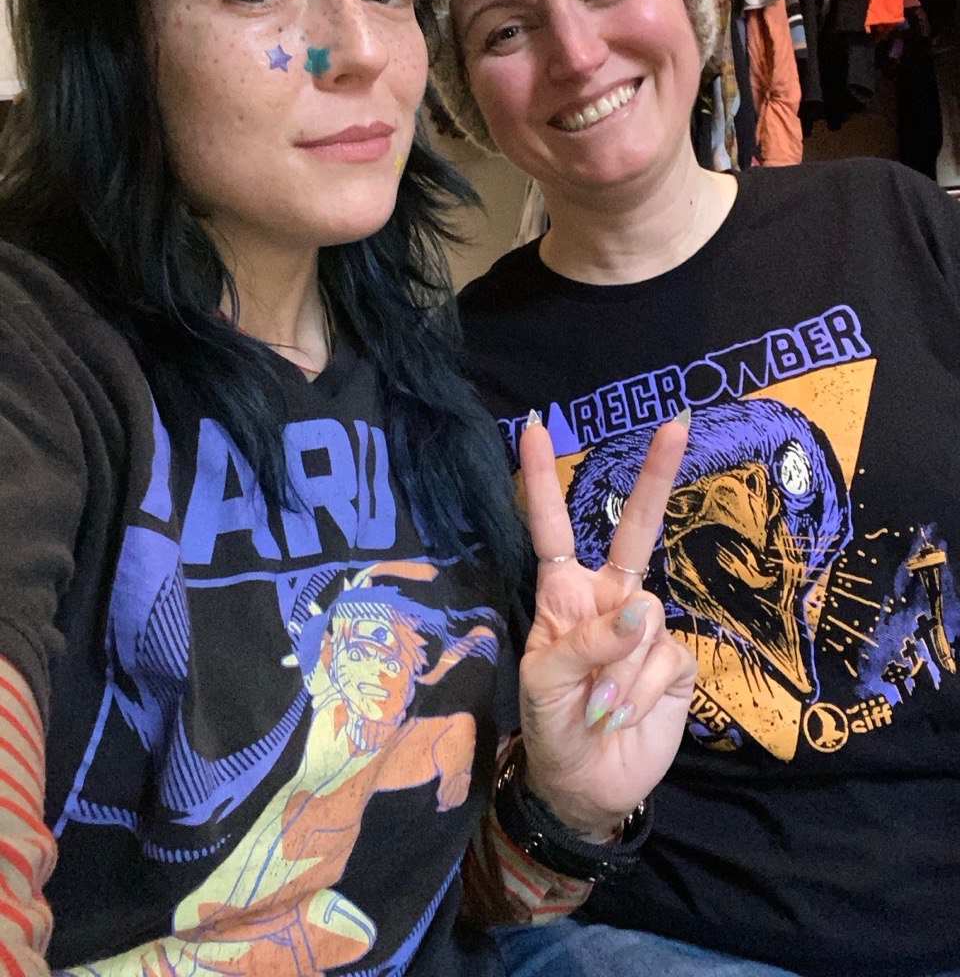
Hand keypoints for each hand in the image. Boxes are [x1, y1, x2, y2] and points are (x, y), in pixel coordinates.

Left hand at [517, 414, 695, 837]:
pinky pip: (665, 658)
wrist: (586, 784)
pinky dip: (638, 691)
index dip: (540, 481)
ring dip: (617, 674)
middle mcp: (609, 599)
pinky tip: (620, 715)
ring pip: (645, 619)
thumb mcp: (543, 681)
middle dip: (655, 478)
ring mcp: (645, 629)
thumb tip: (640, 610)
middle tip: (675, 426)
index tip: (532, 427)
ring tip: (594, 709)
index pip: (552, 527)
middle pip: (634, 531)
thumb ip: (584, 640)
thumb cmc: (550, 725)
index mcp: (565, 593)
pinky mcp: (675, 662)